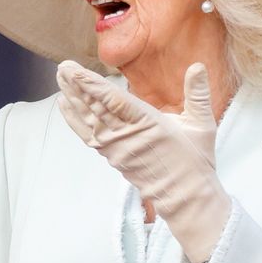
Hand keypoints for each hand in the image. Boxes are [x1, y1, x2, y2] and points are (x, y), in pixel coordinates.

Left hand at [56, 60, 230, 262]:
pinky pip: (87, 135)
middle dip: (77, 86)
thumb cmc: (194, 161)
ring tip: (60, 77)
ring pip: (89, 119)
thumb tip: (198, 65)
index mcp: (150, 125)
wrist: (184, 196)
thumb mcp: (201, 125)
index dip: (93, 85)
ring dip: (73, 97)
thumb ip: (197, 93)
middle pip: (96, 107)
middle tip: (63, 66)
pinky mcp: (111, 156)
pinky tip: (63, 103)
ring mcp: (116, 147)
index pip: (115, 101)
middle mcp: (128, 136)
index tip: (77, 71)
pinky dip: (73, 119)